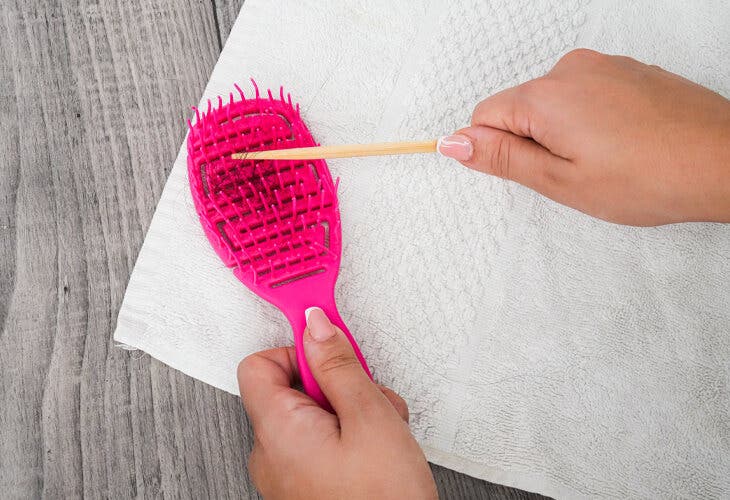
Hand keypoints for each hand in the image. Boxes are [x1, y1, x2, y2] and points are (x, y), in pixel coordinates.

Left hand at [237, 307, 436, 499]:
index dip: (296, 350)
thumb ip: (338, 366)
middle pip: (292, 387)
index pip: (258, 364)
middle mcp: (272, 452)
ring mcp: (288, 471)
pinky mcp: (306, 483)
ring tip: (382, 431)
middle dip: (337, 383)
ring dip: (350, 409)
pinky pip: (319, 441)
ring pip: (313, 414)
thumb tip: (316, 327)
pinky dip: (348, 435)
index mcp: (278, 430)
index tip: (330, 346)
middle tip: (369, 398)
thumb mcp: (370, 418)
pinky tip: (378, 449)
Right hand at [437, 49, 729, 225]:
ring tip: (603, 162)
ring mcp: (604, 66)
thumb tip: (454, 142)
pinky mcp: (629, 71)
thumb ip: (501, 157)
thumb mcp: (561, 180)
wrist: (726, 162)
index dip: (494, 150)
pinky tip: (622, 146)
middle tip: (571, 175)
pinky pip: (586, 95)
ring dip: (563, 133)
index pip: (484, 116)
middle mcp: (571, 69)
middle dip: (532, 142)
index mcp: (546, 96)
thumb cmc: (650, 177)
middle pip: (519, 107)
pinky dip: (591, 120)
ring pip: (554, 103)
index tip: (526, 173)